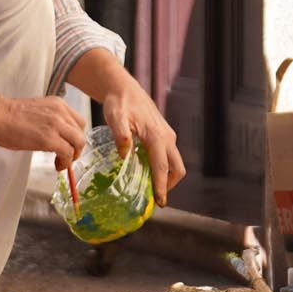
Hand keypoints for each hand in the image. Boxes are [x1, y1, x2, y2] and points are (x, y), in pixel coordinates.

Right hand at [0, 95, 88, 169]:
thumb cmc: (9, 115)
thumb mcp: (37, 113)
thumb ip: (50, 122)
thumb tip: (56, 140)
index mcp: (57, 104)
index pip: (78, 122)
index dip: (75, 137)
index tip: (68, 146)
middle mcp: (60, 112)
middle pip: (81, 133)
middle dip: (76, 148)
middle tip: (66, 157)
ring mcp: (56, 124)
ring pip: (78, 143)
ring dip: (72, 156)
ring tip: (60, 162)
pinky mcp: (49, 138)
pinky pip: (67, 153)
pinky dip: (65, 162)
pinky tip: (57, 165)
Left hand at [98, 77, 186, 205]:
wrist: (124, 89)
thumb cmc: (119, 103)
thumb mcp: (115, 117)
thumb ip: (120, 135)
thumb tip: (125, 155)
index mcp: (156, 136)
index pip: (162, 167)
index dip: (162, 186)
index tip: (160, 202)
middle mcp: (166, 137)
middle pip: (177, 169)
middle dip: (169, 186)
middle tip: (154, 199)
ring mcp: (167, 136)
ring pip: (174, 163)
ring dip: (166, 178)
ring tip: (149, 189)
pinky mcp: (164, 136)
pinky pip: (168, 157)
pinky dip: (163, 168)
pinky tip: (147, 173)